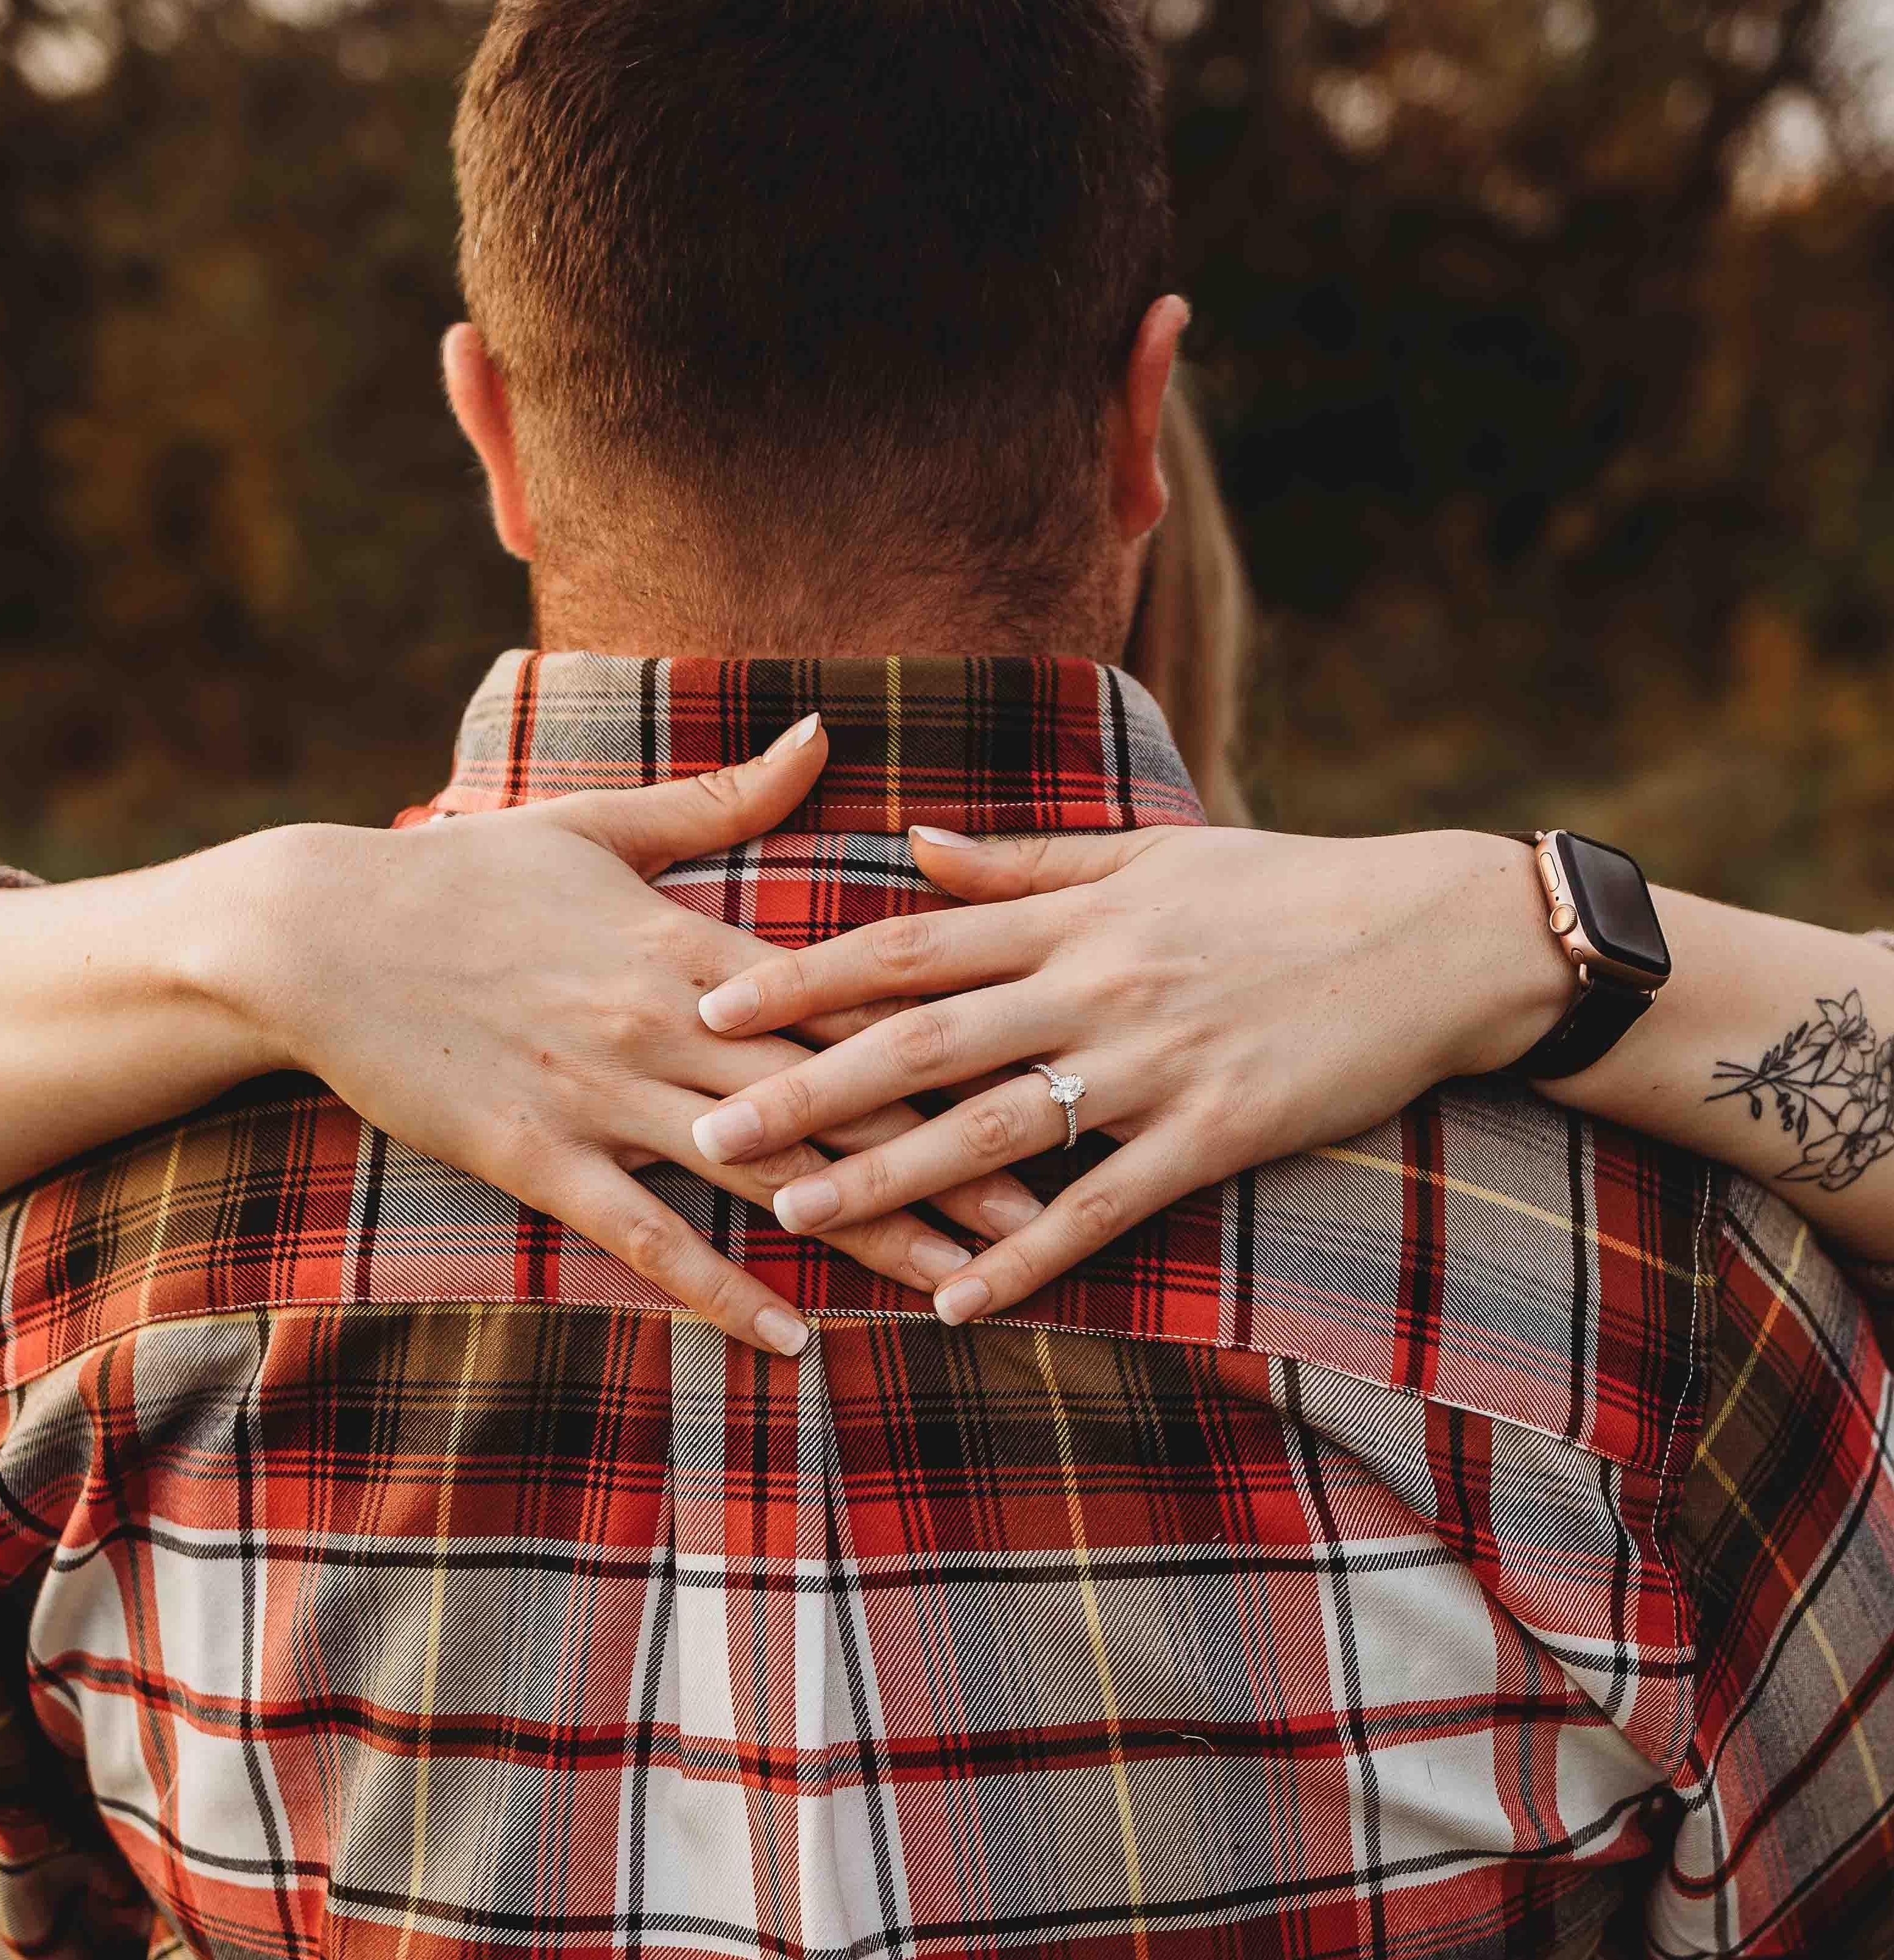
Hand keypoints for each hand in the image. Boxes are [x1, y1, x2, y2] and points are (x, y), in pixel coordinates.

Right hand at [235, 721, 1041, 1354]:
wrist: (318, 931)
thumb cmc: (465, 875)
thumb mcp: (602, 826)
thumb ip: (724, 799)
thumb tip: (821, 734)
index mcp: (690, 941)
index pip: (850, 1000)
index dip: (954, 1044)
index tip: (1037, 1074)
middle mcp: (665, 1023)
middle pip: (839, 1100)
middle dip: (952, 1157)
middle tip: (1052, 1209)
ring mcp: (603, 1097)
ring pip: (766, 1177)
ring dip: (869, 1236)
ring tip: (962, 1286)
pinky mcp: (539, 1161)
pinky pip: (647, 1239)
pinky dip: (720, 1292)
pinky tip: (792, 1341)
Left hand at [688, 823, 1575, 1323]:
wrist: (1436, 937)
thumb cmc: (1285, 888)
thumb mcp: (1151, 855)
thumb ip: (1024, 862)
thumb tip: (912, 846)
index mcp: (1073, 915)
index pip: (910, 946)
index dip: (805, 976)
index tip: (712, 1004)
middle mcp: (1096, 985)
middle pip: (925, 1040)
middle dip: (810, 1085)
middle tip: (709, 1126)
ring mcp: (1155, 1064)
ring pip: (996, 1127)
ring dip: (890, 1176)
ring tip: (795, 1212)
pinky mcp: (1216, 1134)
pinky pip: (1106, 1205)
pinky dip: (1031, 1254)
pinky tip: (957, 1298)